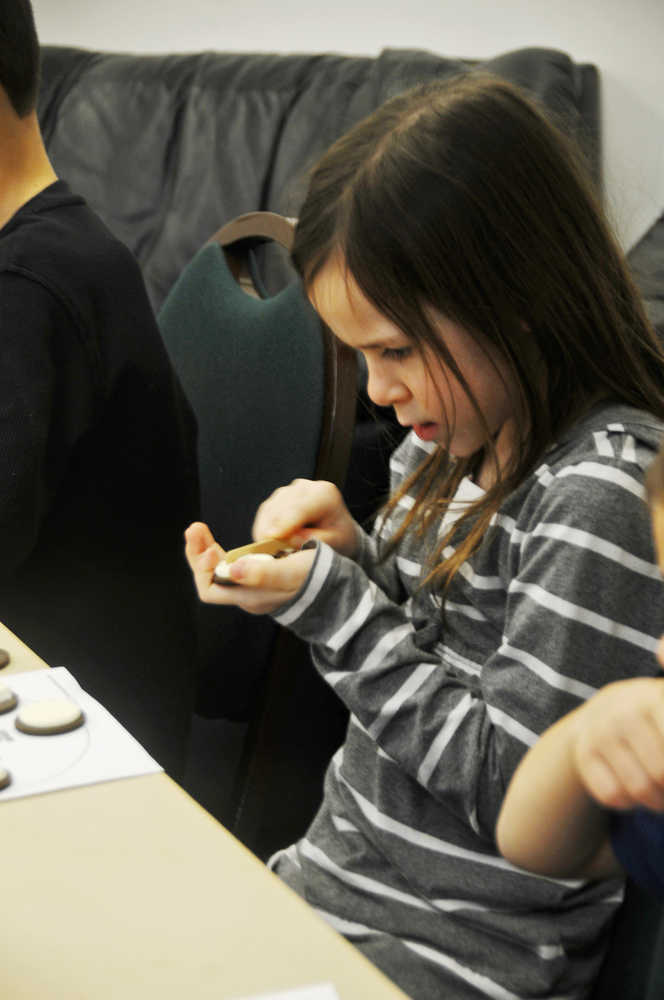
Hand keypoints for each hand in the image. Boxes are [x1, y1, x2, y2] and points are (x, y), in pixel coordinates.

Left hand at [184, 521, 315, 614]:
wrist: (335, 585)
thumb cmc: (316, 577)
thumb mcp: (292, 572)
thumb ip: (263, 573)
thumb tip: (233, 570)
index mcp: (251, 596)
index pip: (211, 588)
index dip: (202, 567)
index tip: (207, 544)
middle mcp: (247, 593)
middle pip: (209, 578)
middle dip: (199, 552)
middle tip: (195, 527)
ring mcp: (251, 585)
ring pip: (217, 570)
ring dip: (206, 548)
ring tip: (199, 528)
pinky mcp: (259, 575)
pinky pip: (230, 564)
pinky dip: (222, 550)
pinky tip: (220, 539)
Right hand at [252, 479, 357, 557]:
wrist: (336, 529)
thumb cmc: (338, 536)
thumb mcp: (335, 542)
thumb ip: (316, 539)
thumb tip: (291, 539)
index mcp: (324, 494)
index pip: (300, 508)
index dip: (285, 523)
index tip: (273, 538)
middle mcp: (305, 487)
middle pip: (281, 508)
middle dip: (274, 531)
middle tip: (275, 554)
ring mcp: (289, 490)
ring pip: (269, 510)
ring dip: (267, 531)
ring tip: (274, 551)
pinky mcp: (276, 498)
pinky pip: (264, 513)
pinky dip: (264, 529)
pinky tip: (270, 543)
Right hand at [573, 674, 663, 811]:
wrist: (608, 708)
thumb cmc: (660, 717)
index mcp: (657, 698)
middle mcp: (626, 711)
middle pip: (662, 774)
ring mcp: (602, 731)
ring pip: (639, 789)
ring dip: (657, 801)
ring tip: (661, 792)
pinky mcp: (584, 752)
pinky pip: (612, 795)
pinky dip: (629, 802)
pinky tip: (633, 786)